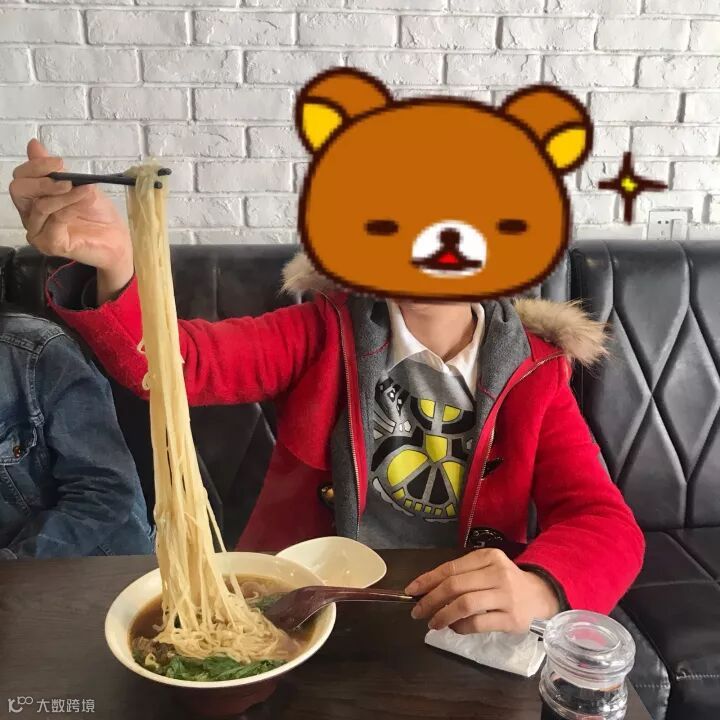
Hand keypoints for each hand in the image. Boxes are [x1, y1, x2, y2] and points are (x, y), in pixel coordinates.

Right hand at [9, 139, 133, 299]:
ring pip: (40, 206)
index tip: (60, 163)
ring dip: (65, 195)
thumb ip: (54, 170)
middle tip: (68, 181)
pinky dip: (71, 208)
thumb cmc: (98, 214)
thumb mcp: (78, 185)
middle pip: (19, 190)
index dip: (36, 166)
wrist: (117, 240)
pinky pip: (55, 221)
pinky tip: (86, 201)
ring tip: (86, 191)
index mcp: (33, 200)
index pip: (20, 177)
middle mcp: (30, 215)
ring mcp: (38, 232)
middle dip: (43, 181)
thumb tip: (33, 144)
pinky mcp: (49, 244)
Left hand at [405, 548, 559, 634]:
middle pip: (455, 586)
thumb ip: (461, 575)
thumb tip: (426, 589)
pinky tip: (454, 628)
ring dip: (443, 615)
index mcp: (488, 557)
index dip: (427, 580)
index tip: (411, 590)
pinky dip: (461, 627)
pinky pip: (478, 623)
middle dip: (431, 599)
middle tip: (417, 611)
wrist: (540, 596)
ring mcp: (506, 596)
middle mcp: (497, 573)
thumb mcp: (486, 569)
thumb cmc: (505, 582)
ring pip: (465, 604)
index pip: (451, 567)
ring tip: (432, 623)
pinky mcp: (511, 618)